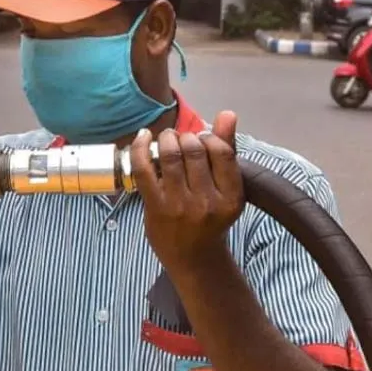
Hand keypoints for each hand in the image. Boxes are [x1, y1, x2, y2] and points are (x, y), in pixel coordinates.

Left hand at [131, 111, 243, 272]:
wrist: (192, 256)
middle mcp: (207, 201)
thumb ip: (227, 151)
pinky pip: (144, 169)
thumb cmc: (211, 218)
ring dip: (166, 139)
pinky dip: (140, 148)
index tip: (201, 139)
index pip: (221, 151)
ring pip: (170, 156)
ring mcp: (179, 205)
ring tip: (166, 139)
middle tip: (180, 139)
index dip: (208, 137)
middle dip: (185, 136)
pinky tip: (143, 137)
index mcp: (231, 196)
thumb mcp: (227, 189)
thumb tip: (228, 114)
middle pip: (193, 150)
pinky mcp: (156, 206)